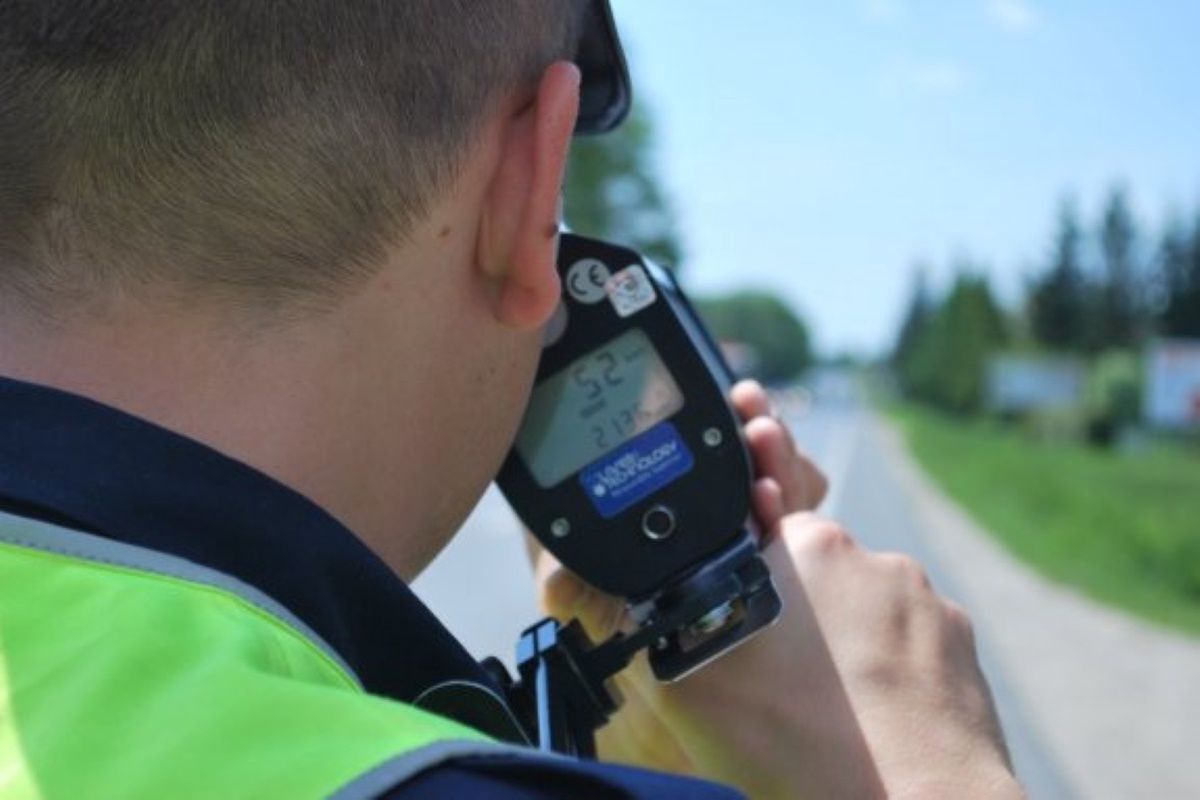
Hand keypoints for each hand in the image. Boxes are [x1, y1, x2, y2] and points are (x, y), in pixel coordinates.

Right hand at [533, 381, 1020, 798]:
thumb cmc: (796, 743)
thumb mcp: (688, 678)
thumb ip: (667, 613)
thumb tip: (659, 590)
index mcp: (804, 546)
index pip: (760, 514)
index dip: (744, 542)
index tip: (739, 581)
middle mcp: (868, 555)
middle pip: (811, 562)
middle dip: (790, 600)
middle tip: (773, 667)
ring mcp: (922, 596)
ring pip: (861, 600)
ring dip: (840, 632)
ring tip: (821, 700)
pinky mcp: (958, 638)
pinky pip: (907, 635)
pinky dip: (886, 662)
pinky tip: (869, 709)